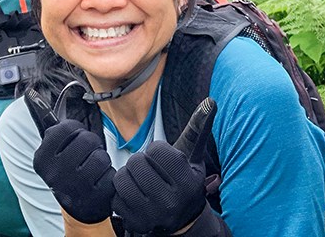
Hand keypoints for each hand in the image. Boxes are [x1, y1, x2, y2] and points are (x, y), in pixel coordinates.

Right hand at [33, 119, 115, 224]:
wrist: (76, 207)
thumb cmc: (67, 171)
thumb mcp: (52, 153)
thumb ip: (52, 130)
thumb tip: (35, 97)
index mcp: (42, 159)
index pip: (66, 127)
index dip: (76, 129)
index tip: (75, 138)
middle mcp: (55, 173)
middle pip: (87, 139)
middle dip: (92, 144)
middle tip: (87, 154)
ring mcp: (75, 187)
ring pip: (101, 157)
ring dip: (102, 160)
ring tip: (94, 168)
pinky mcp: (94, 198)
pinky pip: (111, 174)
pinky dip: (109, 175)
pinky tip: (100, 180)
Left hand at [112, 98, 226, 235]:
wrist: (183, 221)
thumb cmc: (185, 180)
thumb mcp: (194, 156)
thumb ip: (198, 128)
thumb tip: (210, 101)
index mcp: (187, 181)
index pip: (155, 149)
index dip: (157, 151)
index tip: (164, 161)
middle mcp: (171, 201)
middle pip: (136, 162)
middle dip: (141, 163)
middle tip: (152, 172)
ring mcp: (152, 215)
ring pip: (122, 179)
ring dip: (128, 176)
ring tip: (142, 182)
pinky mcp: (136, 223)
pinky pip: (115, 196)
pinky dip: (121, 193)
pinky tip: (135, 196)